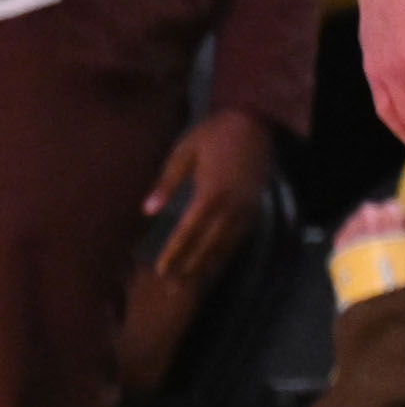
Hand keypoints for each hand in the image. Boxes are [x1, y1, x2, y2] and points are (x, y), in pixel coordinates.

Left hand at [142, 108, 272, 283]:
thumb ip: (167, 183)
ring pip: (227, 242)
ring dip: (209, 261)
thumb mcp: (183, 153)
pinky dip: (227, 249)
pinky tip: (217, 258)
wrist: (254, 123)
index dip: (176, 252)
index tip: (163, 269)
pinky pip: (240, 234)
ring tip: (193, 277)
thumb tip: (148, 210)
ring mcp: (246, 206)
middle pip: (209, 242)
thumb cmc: (213, 134)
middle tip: (174, 284)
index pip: (189, 231)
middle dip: (191, 263)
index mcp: (210, 192)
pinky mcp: (254, 205)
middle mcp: (231, 205)